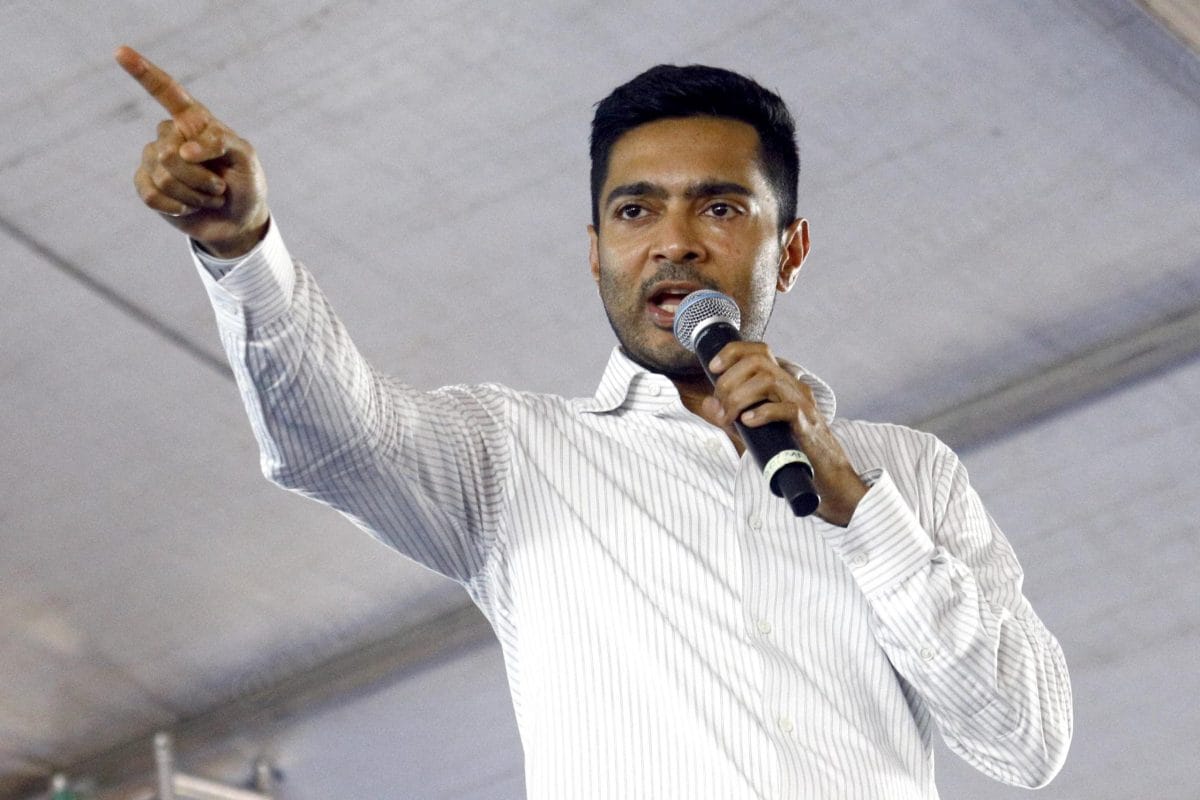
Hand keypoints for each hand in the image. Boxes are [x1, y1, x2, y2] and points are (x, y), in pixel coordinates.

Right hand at [115, 45, 268, 257]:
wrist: (238, 220)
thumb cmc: (246, 183)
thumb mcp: (246, 158)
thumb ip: (220, 143)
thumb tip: (182, 151)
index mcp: (195, 120)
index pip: (167, 91)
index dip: (143, 71)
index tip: (119, 51)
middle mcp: (171, 135)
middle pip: (167, 151)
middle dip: (199, 176)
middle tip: (219, 185)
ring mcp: (155, 160)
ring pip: (162, 176)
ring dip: (194, 194)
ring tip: (210, 195)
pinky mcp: (148, 185)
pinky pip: (151, 194)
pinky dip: (178, 206)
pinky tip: (189, 207)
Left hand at [702, 341, 867, 525]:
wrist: (823, 471)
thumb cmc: (788, 446)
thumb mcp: (751, 428)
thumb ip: (729, 415)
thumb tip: (707, 403)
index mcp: (781, 382)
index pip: (759, 350)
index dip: (733, 352)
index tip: (713, 367)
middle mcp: (792, 385)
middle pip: (758, 362)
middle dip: (729, 380)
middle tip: (721, 405)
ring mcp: (801, 402)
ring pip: (768, 381)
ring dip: (740, 397)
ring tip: (730, 417)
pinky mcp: (806, 423)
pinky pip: (785, 409)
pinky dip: (761, 413)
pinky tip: (747, 423)